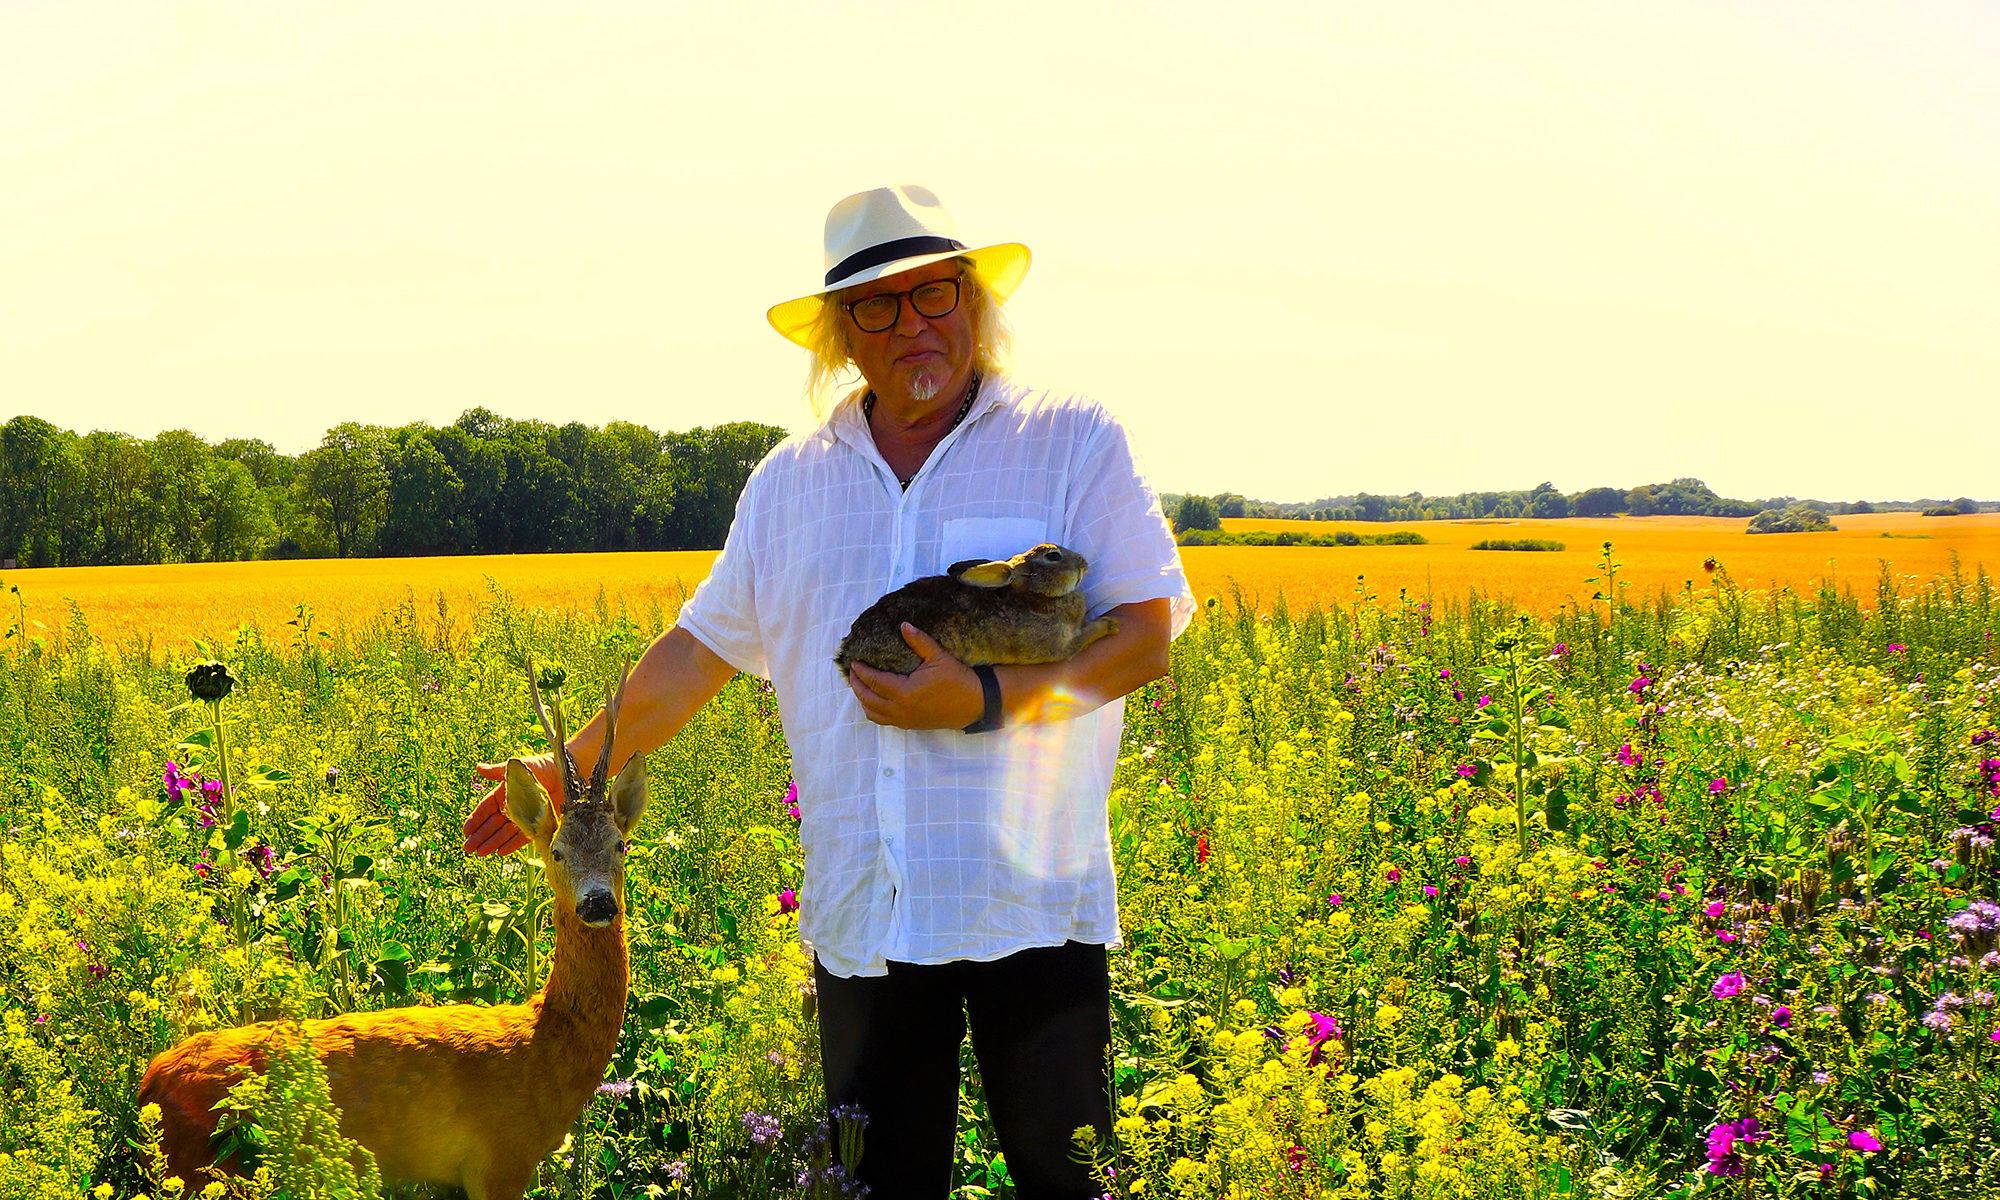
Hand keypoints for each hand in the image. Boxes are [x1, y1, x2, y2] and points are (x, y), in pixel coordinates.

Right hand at [461, 752, 561, 854]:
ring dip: (492, 842)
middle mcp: (513, 806)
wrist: (566, 773)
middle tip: (467, 848)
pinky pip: (522, 836)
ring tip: (480, 853)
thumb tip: (478, 768)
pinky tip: (500, 852)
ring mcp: (525, 816)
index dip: (475, 819)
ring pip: (504, 832)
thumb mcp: (517, 767)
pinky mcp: (538, 823)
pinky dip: (511, 844)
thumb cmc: (542, 766)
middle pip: (492, 824)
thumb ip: (497, 771)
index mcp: (504, 792)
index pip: (486, 808)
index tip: (465, 830)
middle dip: (480, 836)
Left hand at [846, 623, 984, 729]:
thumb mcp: (939, 657)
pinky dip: (873, 710)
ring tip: (861, 685)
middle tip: (852, 671)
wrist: (975, 704)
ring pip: (872, 713)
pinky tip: (875, 699)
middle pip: (868, 698)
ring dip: (863, 699)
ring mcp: (904, 719)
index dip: (861, 671)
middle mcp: (900, 709)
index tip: (854, 661)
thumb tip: (904, 625)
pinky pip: (883, 720)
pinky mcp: (910, 724)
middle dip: (857, 684)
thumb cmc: (958, 680)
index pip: (874, 681)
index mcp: (904, 692)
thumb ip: (919, 641)